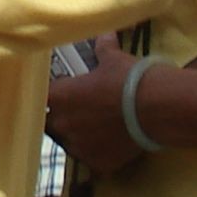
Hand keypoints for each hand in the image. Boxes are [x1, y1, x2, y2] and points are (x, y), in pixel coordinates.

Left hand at [45, 38, 143, 177]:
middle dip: (60, 117)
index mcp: (58, 98)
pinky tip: (108, 143)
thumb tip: (105, 33)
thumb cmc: (128, 79)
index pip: (40, 99)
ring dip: (76, 136)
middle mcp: (62, 125)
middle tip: (78, 110)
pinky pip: (91, 159)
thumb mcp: (113, 60)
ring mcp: (79, 147)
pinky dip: (97, 152)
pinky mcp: (98, 163)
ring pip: (69, 143)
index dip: (50, 97)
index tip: (60, 94)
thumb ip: (103, 48)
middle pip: (51, 124)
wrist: (156, 107)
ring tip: (94, 128)